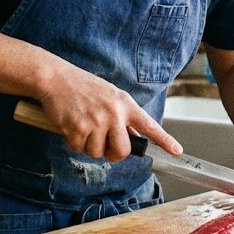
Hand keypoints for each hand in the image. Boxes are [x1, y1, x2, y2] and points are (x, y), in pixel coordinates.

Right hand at [35, 65, 181, 161]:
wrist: (56, 78)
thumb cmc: (83, 87)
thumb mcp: (110, 96)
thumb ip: (123, 116)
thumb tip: (133, 137)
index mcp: (125, 104)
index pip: (149, 125)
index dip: (164, 140)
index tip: (177, 151)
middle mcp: (114, 113)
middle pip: (122, 151)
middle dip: (113, 155)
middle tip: (105, 148)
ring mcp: (96, 122)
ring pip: (98, 153)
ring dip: (89, 147)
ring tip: (83, 127)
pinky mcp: (77, 129)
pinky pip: (78, 149)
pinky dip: (73, 143)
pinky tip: (70, 127)